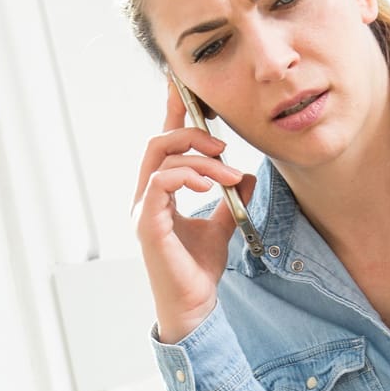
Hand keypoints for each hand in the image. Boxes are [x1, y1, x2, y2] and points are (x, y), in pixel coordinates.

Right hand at [134, 84, 256, 342]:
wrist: (194, 306)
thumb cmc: (198, 270)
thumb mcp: (221, 225)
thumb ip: (229, 198)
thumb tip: (247, 174)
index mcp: (159, 193)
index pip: (163, 144)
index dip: (172, 111)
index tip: (182, 84)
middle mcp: (146, 196)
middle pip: (158, 143)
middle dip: (192, 134)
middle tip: (223, 147)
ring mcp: (143, 209)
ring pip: (162, 160)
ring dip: (201, 161)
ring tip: (229, 176)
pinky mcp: (147, 223)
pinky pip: (161, 182)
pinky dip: (188, 177)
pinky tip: (211, 186)